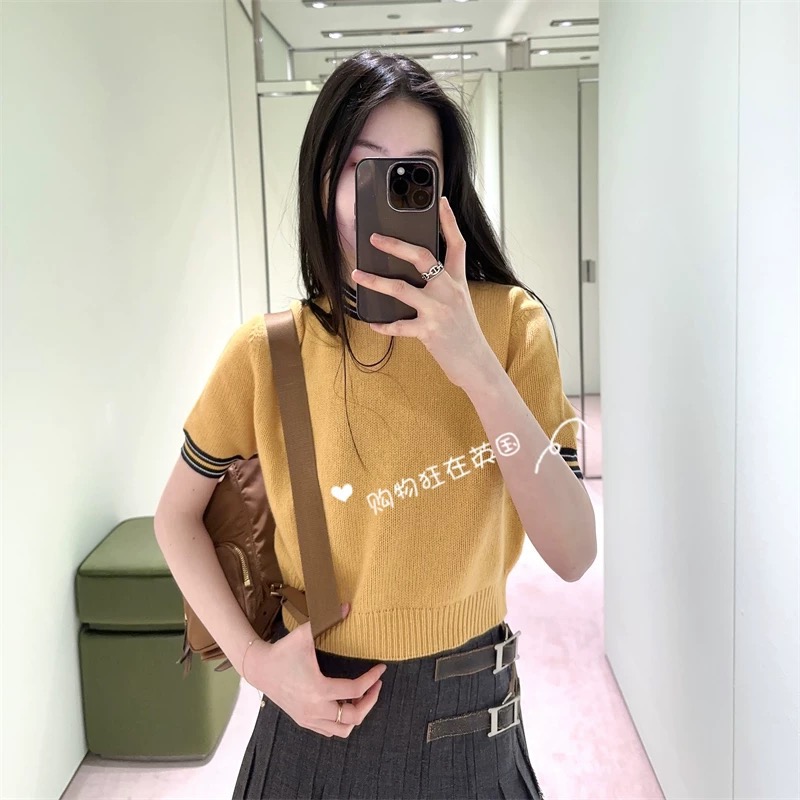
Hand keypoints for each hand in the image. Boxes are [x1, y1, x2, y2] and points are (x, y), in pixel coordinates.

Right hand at [243, 602, 386, 737]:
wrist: (259, 668)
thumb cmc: (282, 652)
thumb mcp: (304, 634)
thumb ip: (327, 619)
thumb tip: (348, 606)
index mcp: (318, 689)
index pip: (355, 690)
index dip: (372, 679)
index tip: (381, 669)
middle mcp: (315, 709)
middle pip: (354, 717)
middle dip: (370, 701)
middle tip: (376, 686)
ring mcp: (308, 718)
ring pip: (342, 729)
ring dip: (357, 715)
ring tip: (362, 697)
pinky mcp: (303, 720)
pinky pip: (329, 731)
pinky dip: (342, 722)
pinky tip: (344, 704)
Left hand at [351, 196, 493, 391]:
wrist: (476, 363)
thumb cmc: (464, 332)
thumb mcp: (460, 302)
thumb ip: (443, 285)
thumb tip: (417, 273)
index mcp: (457, 281)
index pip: (456, 244)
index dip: (449, 221)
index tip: (440, 201)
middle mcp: (448, 291)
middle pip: (422, 258)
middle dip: (396, 245)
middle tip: (375, 238)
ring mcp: (438, 310)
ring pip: (400, 288)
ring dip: (375, 281)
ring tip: (357, 274)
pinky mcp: (428, 331)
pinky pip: (398, 325)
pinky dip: (383, 324)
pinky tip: (372, 322)